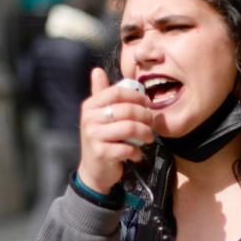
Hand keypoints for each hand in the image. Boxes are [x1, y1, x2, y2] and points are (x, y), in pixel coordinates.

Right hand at [76, 68, 154, 193]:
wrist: (94, 170)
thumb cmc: (101, 139)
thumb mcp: (99, 115)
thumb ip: (101, 94)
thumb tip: (97, 70)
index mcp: (90, 106)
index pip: (116, 92)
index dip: (136, 96)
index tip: (146, 104)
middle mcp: (89, 119)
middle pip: (126, 110)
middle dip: (145, 116)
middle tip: (151, 123)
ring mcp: (93, 136)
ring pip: (129, 128)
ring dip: (145, 133)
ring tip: (148, 138)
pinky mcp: (101, 153)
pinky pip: (127, 148)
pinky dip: (137, 152)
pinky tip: (137, 154)